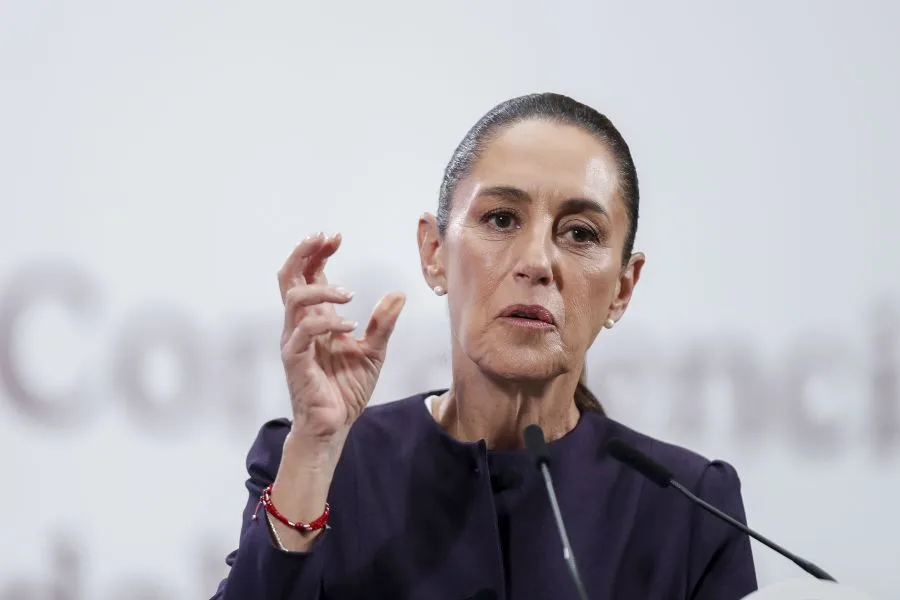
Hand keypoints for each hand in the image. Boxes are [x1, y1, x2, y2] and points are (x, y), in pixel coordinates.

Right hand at [278, 232, 405, 444]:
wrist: (335, 424)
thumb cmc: (346, 388)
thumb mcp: (374, 350)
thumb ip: (382, 323)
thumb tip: (398, 293)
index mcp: (317, 318)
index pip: (308, 274)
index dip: (318, 252)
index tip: (336, 237)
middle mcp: (300, 324)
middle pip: (289, 276)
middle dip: (305, 252)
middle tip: (326, 238)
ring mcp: (294, 340)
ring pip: (294, 298)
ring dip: (322, 288)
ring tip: (349, 294)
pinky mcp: (294, 359)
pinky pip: (303, 331)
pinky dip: (326, 322)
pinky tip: (350, 326)